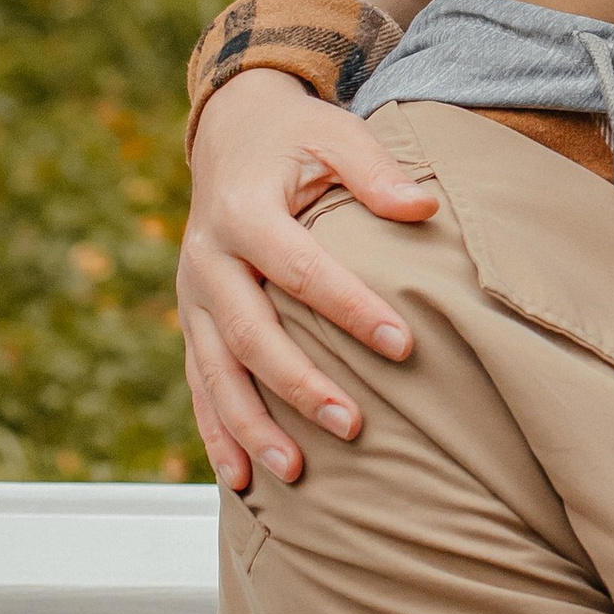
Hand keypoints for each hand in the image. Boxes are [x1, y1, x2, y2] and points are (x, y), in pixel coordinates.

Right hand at [177, 73, 436, 491]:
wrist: (230, 133)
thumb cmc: (295, 138)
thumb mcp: (335, 133)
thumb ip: (375, 170)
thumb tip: (422, 207)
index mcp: (242, 210)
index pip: (299, 268)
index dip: (350, 308)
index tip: (403, 344)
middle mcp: (206, 258)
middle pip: (249, 333)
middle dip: (299, 385)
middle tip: (353, 425)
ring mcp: (192, 295)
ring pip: (215, 372)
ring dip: (250, 426)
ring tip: (294, 472)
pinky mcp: (191, 320)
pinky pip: (198, 384)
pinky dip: (215, 433)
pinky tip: (239, 480)